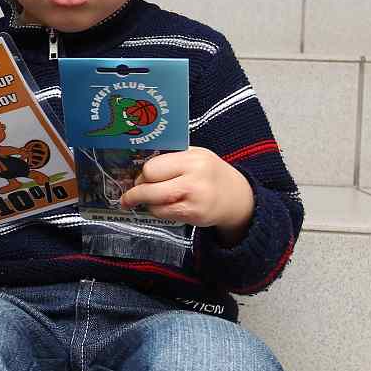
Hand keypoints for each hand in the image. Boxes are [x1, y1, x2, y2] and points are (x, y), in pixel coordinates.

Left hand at [118, 147, 254, 244]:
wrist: (237, 197)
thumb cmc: (210, 173)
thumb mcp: (195, 155)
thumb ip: (171, 157)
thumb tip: (138, 164)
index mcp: (193, 158)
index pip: (152, 167)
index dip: (143, 173)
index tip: (140, 176)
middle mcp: (194, 178)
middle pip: (150, 187)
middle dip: (136, 192)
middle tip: (132, 193)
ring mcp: (194, 199)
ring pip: (154, 204)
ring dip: (147, 203)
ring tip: (149, 199)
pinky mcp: (194, 215)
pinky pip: (164, 214)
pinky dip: (158, 211)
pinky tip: (162, 206)